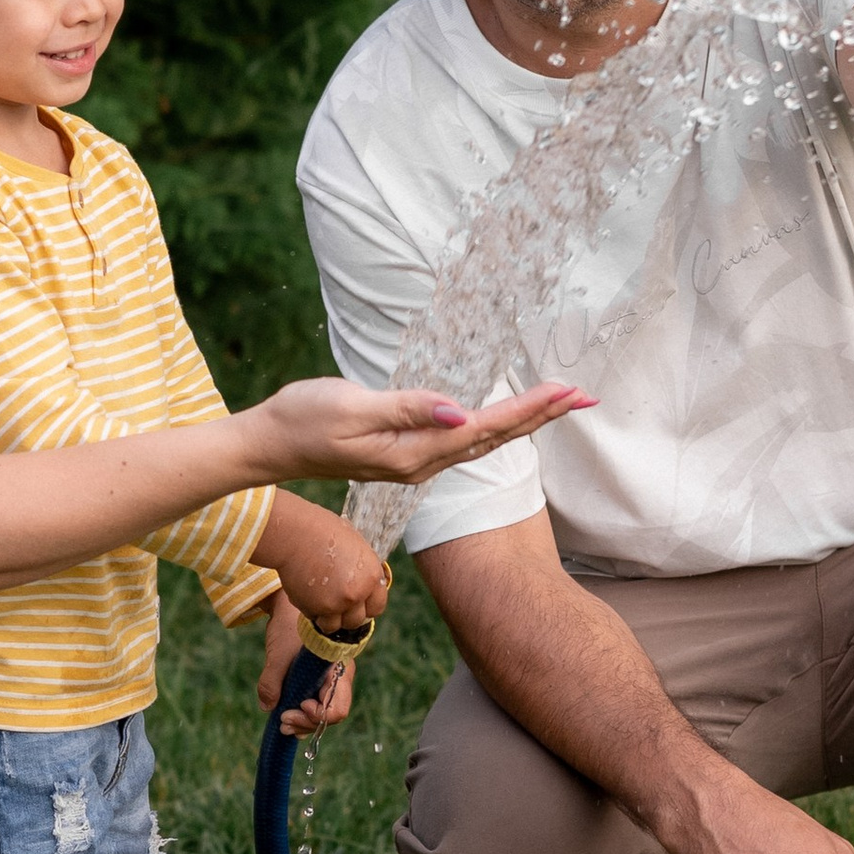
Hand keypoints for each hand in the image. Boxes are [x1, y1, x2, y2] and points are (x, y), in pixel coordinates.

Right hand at [247, 378, 591, 489]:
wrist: (268, 447)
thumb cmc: (303, 420)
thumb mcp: (352, 408)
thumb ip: (406, 408)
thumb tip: (458, 411)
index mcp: (413, 453)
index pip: (485, 428)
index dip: (529, 409)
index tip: (567, 390)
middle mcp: (421, 463)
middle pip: (495, 437)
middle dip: (542, 415)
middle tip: (586, 395)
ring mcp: (414, 462)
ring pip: (483, 440)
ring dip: (524, 421)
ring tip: (559, 402)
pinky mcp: (404, 453)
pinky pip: (463, 440)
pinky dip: (495, 426)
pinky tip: (507, 419)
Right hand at [256, 493, 388, 641]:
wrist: (295, 534)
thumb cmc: (322, 531)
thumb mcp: (354, 545)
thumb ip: (361, 568)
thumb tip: (362, 581)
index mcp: (371, 576)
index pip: (377, 607)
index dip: (365, 606)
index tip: (356, 604)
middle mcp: (357, 594)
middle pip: (355, 621)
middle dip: (345, 615)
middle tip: (333, 601)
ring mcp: (335, 604)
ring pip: (333, 626)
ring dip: (326, 617)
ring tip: (317, 600)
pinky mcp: (313, 608)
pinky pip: (313, 618)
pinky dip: (309, 610)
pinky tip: (305, 590)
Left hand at [257, 590, 353, 729]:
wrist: (288, 610)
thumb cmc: (288, 626)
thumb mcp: (278, 654)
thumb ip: (272, 681)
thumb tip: (268, 707)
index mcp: (338, 670)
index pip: (337, 708)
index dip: (318, 715)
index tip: (299, 705)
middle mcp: (338, 679)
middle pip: (330, 715)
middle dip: (307, 722)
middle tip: (283, 721)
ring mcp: (328, 683)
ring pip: (322, 715)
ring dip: (303, 724)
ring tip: (282, 724)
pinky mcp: (317, 684)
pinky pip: (314, 708)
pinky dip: (302, 718)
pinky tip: (287, 722)